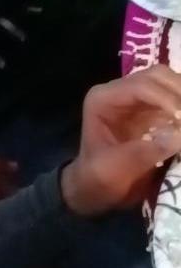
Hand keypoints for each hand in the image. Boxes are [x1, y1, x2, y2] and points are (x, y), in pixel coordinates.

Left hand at [61, 65, 180, 215]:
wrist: (95, 190)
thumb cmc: (98, 178)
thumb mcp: (115, 169)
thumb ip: (145, 151)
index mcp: (103, 99)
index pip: (140, 87)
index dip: (167, 98)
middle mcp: (119, 92)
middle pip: (157, 77)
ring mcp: (137, 101)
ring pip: (169, 84)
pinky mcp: (152, 113)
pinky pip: (175, 100)